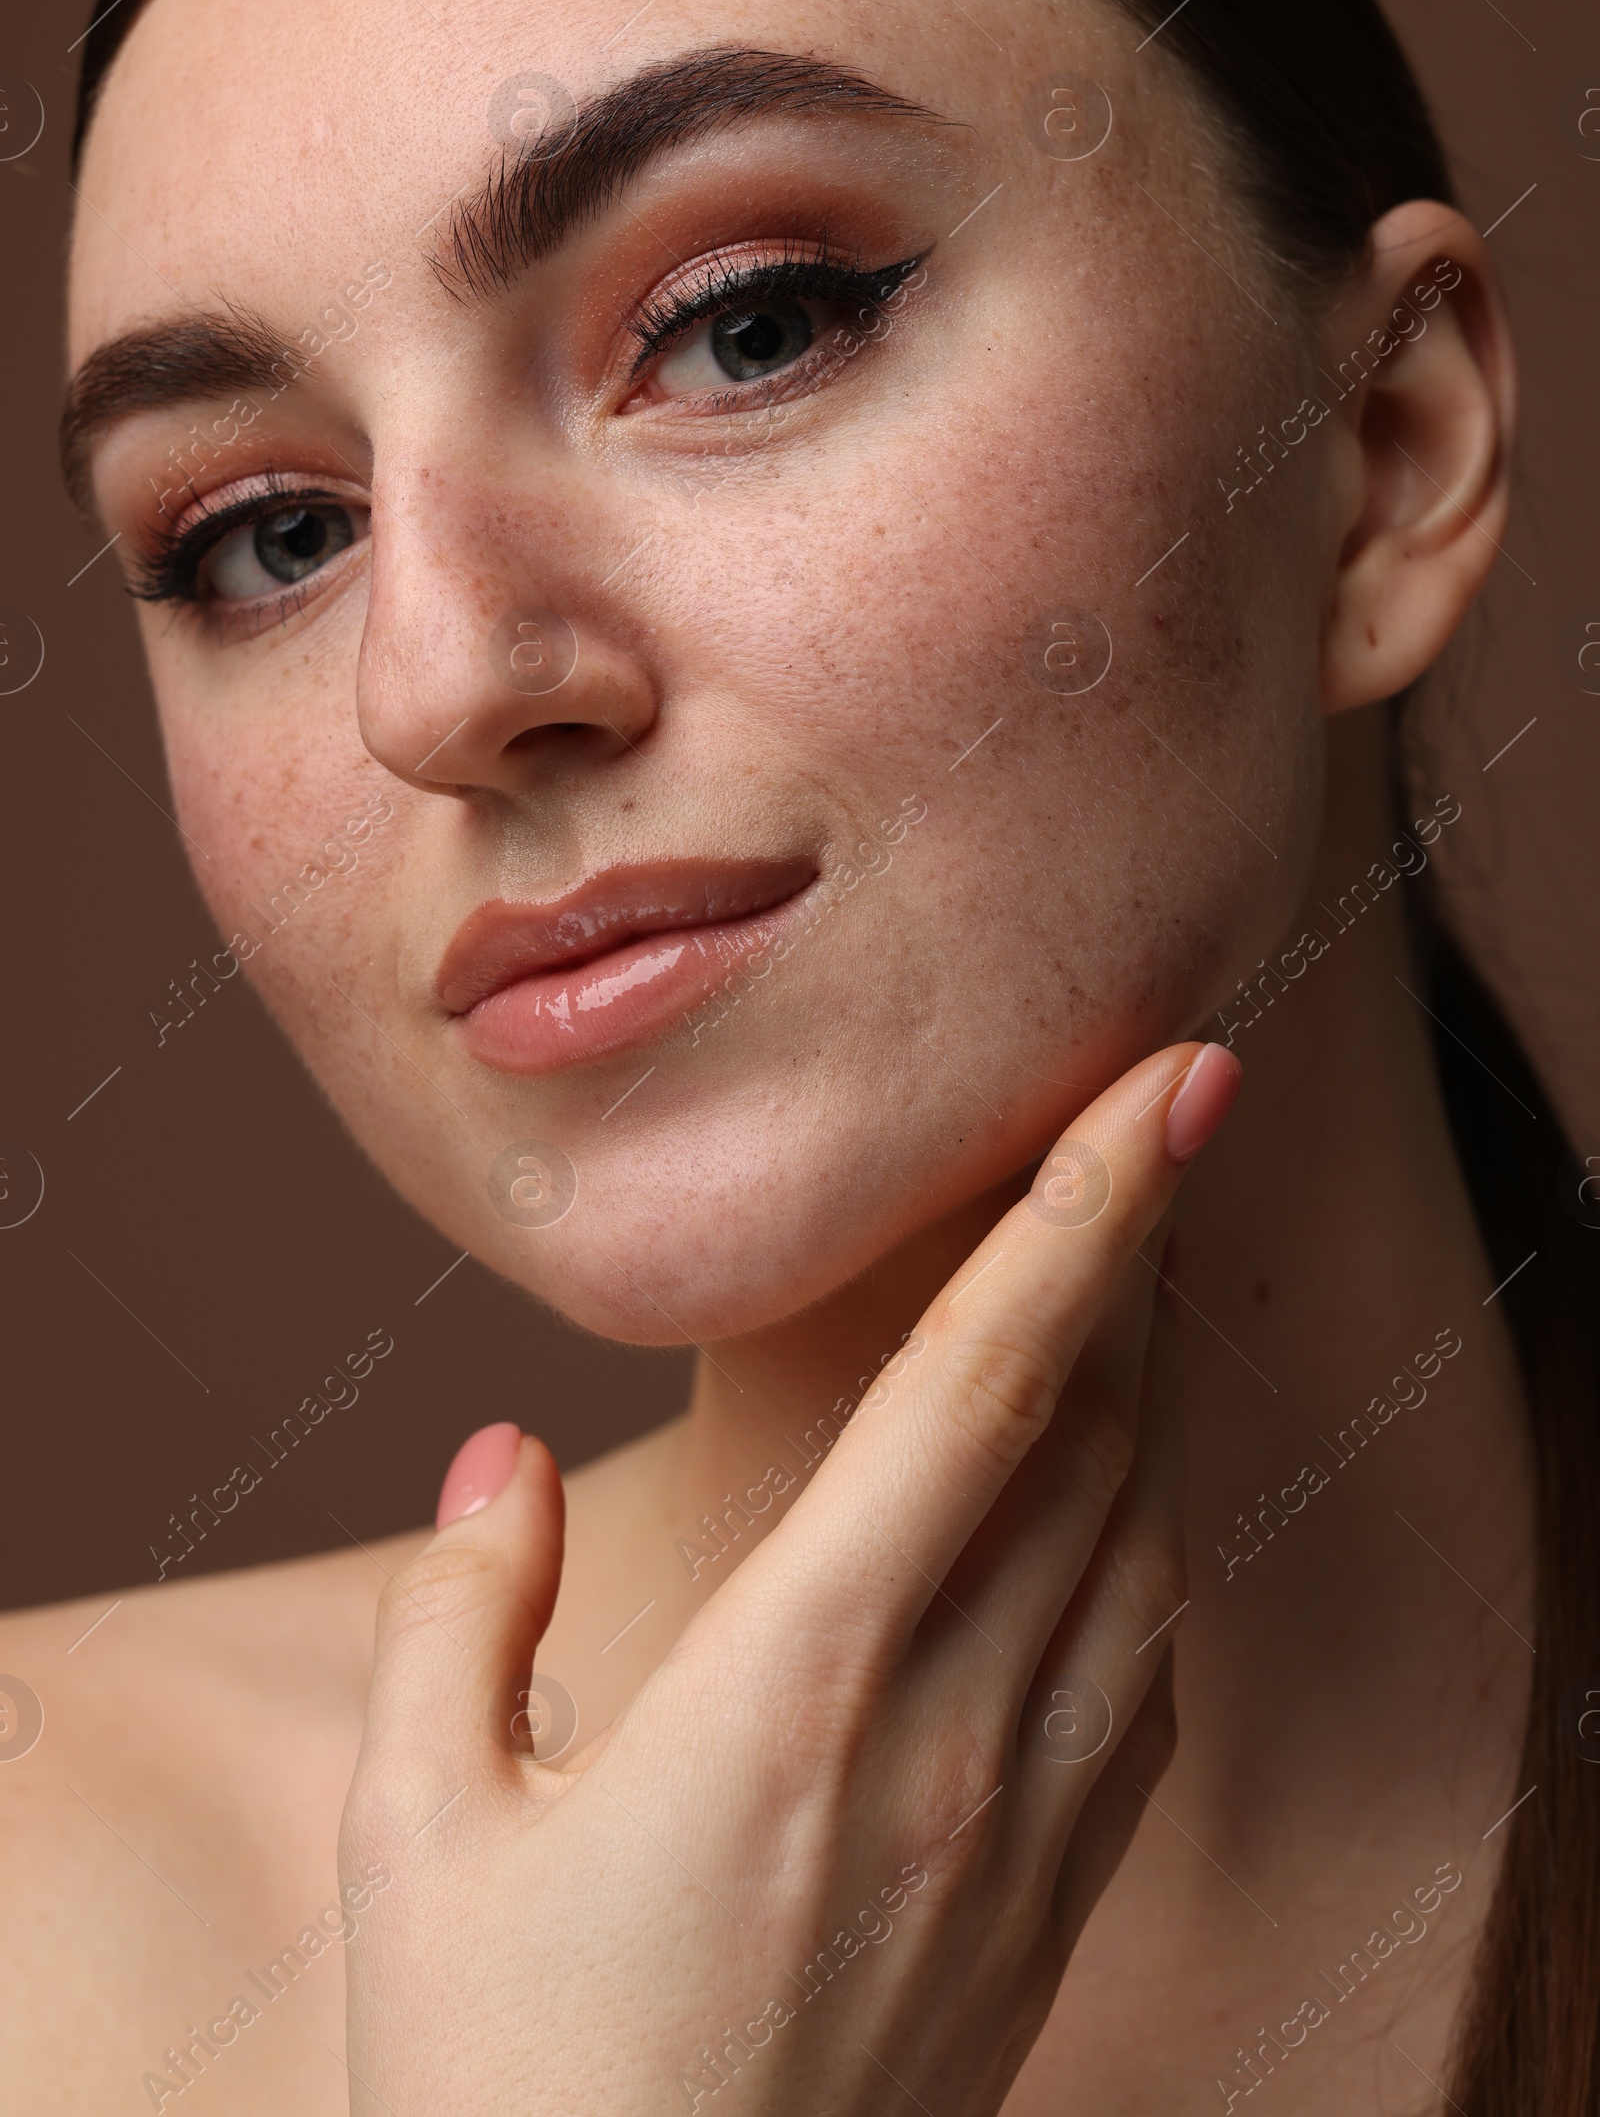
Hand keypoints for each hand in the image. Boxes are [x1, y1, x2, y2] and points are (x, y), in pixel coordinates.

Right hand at [339, 1040, 1238, 2113]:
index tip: (1172, 1080)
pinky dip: (1144, 1540)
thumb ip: (467, 1617)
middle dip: (1135, 1253)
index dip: (1089, 1210)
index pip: (988, 1382)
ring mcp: (1025, 1824)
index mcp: (804, 1679)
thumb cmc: (516, 2091)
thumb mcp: (426, 1842)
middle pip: (1096, 1429)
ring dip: (1143, 1385)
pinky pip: (1145, 1670)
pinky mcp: (1050, 1904)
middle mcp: (952, 1731)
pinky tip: (1107, 1507)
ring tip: (1115, 1280)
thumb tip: (493, 1462)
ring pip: (1140, 1537)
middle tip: (1148, 1117)